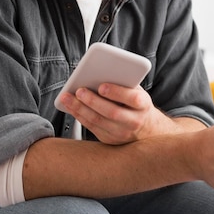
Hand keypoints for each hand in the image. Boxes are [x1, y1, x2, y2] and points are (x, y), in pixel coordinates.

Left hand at [57, 83, 178, 144]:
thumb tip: (101, 72)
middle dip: (93, 101)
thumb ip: (124, 84)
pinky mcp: (110, 140)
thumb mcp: (137, 92)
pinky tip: (70, 106)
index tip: (102, 86)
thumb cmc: (137, 104)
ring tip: (67, 97)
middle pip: (112, 112)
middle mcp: (134, 122)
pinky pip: (92, 127)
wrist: (146, 129)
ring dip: (80, 109)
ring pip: (98, 121)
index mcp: (143, 106)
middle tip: (79, 90)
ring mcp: (122, 134)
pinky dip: (79, 116)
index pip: (132, 99)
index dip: (117, 93)